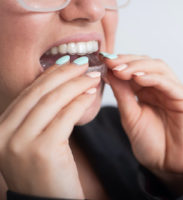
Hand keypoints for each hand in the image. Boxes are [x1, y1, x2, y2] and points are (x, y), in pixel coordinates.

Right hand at [0, 61, 99, 197]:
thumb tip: (55, 84)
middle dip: (64, 74)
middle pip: (38, 93)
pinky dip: (81, 102)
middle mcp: (3, 136)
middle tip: (84, 65)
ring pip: (53, 101)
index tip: (66, 64)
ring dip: (76, 85)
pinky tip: (91, 95)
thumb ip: (36, 118)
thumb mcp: (32, 144)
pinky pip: (66, 117)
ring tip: (92, 78)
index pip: (26, 94)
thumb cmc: (47, 175)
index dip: (48, 75)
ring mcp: (20, 143)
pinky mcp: (43, 150)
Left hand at [102, 54, 182, 194]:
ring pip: (159, 68)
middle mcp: (161, 87)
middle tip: (109, 62)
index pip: (134, 67)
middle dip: (127, 60)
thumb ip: (122, 93)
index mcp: (147, 89)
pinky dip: (154, 78)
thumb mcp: (130, 116)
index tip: (101, 60)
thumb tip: (108, 71)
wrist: (167, 165)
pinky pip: (170, 84)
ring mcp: (175, 91)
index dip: (118, 62)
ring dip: (138, 66)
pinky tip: (138, 77)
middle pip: (146, 63)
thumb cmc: (150, 142)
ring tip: (120, 69)